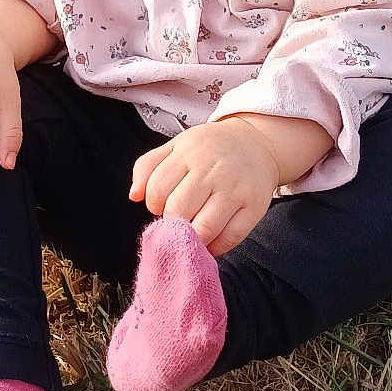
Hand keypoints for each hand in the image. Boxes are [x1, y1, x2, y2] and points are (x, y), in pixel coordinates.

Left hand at [129, 118, 278, 257]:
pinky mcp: (254, 207)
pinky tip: (210, 240)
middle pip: (179, 210)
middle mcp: (213, 171)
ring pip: (205, 228)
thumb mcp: (177, 145)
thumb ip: (148, 166)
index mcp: (189, 154)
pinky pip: (231, 238)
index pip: (157, 189)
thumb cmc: (210, 148)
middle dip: (172, 223)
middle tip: (177, 222)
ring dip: (192, 240)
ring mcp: (235, 190)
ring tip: (191, 235)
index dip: (153, 204)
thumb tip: (134, 196)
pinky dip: (216, 247)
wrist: (257, 143)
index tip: (162, 205)